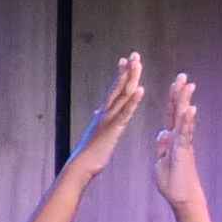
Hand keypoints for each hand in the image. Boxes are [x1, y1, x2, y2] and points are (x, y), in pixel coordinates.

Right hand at [66, 50, 147, 184]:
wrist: (80, 167)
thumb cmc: (89, 155)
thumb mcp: (96, 133)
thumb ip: (99, 120)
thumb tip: (98, 111)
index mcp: (104, 114)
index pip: (114, 90)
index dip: (121, 74)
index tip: (126, 61)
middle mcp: (105, 112)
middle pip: (119, 87)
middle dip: (127, 70)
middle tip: (134, 54)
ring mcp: (109, 119)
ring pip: (123, 95)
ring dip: (131, 78)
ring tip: (138, 64)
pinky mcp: (113, 129)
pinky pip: (126, 112)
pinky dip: (133, 100)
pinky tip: (141, 89)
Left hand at [151, 67, 206, 208]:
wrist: (182, 198)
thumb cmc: (172, 182)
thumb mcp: (161, 161)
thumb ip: (162, 146)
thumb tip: (162, 133)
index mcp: (171, 139)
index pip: (171, 115)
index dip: (172, 100)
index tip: (175, 84)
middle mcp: (179, 137)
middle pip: (179, 111)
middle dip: (180, 93)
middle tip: (183, 76)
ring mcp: (183, 143)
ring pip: (184, 119)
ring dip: (185, 101)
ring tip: (188, 85)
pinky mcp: (184, 151)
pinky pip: (185, 134)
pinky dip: (187, 121)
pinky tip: (190, 108)